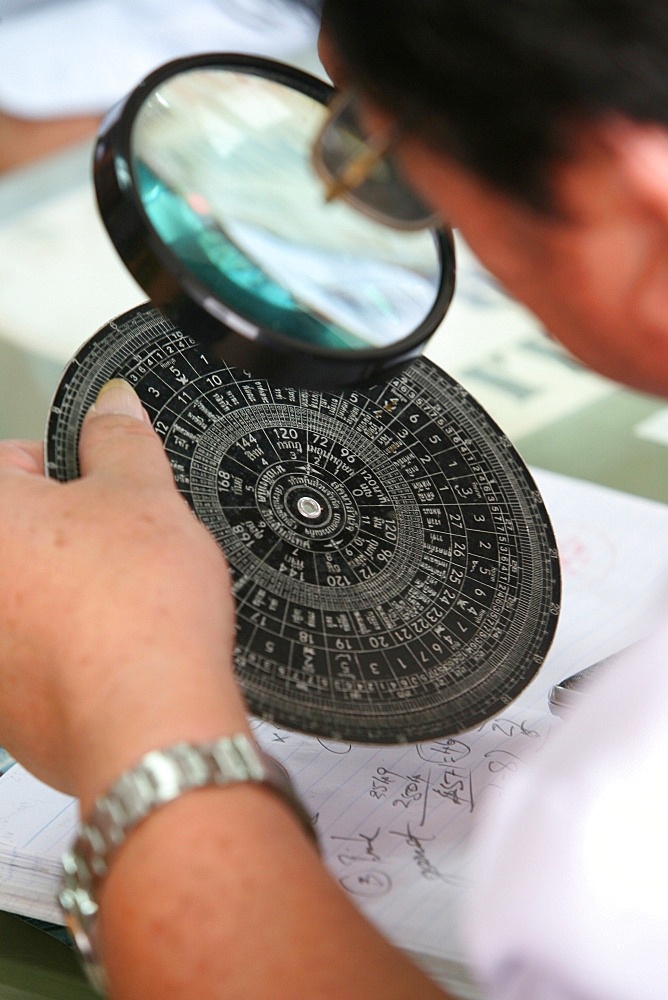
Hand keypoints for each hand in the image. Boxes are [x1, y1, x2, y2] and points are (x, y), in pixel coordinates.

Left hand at [0, 380, 247, 807]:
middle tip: (114, 545)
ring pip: (24, 594)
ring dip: (60, 588)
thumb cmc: (135, 612)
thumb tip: (113, 405)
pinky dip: (63, 645)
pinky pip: (31, 653)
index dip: (65, 466)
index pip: (9, 462)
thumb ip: (120, 438)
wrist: (147, 723)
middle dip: (63, 531)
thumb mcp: (142, 494)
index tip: (97, 484)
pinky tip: (109, 648)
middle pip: (17, 534)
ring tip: (117, 600)